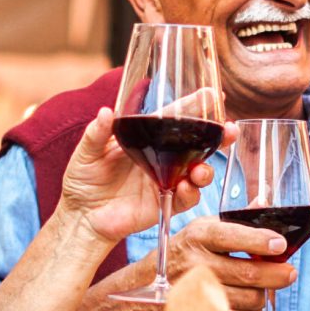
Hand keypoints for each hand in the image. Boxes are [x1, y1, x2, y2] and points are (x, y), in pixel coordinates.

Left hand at [57, 108, 233, 246]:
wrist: (80, 216)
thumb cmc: (83, 179)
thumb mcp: (86, 152)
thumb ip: (96, 133)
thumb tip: (106, 112)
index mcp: (148, 138)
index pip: (176, 117)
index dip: (195, 105)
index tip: (214, 94)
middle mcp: (163, 157)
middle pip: (198, 144)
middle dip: (219, 137)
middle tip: (229, 131)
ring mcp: (166, 179)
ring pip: (199, 171)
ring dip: (206, 169)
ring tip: (200, 170)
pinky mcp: (164, 202)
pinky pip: (186, 197)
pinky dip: (190, 193)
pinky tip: (185, 187)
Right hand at [158, 216, 296, 310]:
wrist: (147, 288)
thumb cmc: (184, 252)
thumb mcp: (204, 228)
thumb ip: (235, 219)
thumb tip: (264, 202)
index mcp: (199, 235)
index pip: (232, 236)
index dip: (260, 241)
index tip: (281, 244)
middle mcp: (195, 263)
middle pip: (246, 273)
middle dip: (276, 274)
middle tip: (290, 272)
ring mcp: (196, 293)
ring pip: (247, 299)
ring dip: (263, 294)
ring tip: (266, 286)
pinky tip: (248, 300)